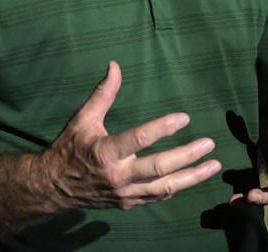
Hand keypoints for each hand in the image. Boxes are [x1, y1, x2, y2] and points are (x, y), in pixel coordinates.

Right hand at [40, 61, 221, 209]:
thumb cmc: (70, 147)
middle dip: (187, 156)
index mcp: (105, 152)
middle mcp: (117, 176)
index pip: (139, 139)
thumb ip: (103, 93)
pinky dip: (176, 188)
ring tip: (213, 165)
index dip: (163, 128)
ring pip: (164, 187)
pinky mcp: (128, 203)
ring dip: (192, 177)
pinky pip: (157, 197)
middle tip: (209, 143)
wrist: (54, 187)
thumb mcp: (83, 118)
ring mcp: (124, 193)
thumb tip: (115, 65)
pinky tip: (192, 177)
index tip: (185, 118)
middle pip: (159, 167)